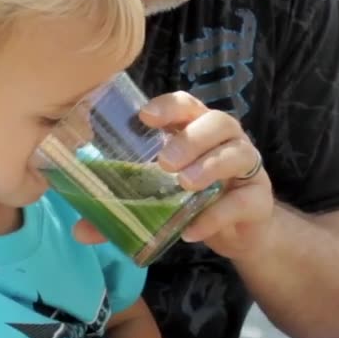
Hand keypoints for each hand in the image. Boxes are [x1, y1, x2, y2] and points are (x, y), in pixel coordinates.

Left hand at [72, 91, 274, 258]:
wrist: (238, 232)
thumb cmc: (195, 201)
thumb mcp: (158, 200)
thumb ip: (122, 210)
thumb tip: (80, 229)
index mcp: (197, 129)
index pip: (186, 105)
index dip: (168, 106)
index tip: (144, 116)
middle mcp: (225, 140)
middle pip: (216, 122)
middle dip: (190, 138)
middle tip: (164, 162)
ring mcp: (247, 166)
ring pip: (236, 153)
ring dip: (209, 166)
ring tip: (185, 185)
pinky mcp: (258, 198)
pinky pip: (242, 201)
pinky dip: (216, 214)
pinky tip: (193, 230)